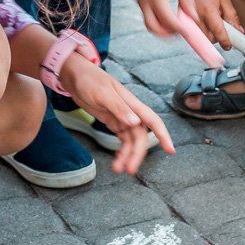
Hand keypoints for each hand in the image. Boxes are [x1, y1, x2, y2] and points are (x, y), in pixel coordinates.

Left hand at [61, 56, 174, 172]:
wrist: (74, 74)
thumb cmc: (89, 79)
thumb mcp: (102, 93)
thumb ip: (118, 108)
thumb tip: (135, 123)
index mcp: (132, 103)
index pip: (153, 121)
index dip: (163, 135)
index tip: (170, 151)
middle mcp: (130, 112)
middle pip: (140, 137)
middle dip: (137, 154)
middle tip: (129, 170)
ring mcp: (122, 118)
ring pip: (131, 141)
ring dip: (127, 156)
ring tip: (118, 170)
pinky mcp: (112, 121)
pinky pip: (121, 140)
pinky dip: (120, 151)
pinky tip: (116, 161)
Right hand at [125, 0, 197, 36]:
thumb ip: (187, 0)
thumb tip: (193, 17)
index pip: (168, 20)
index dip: (180, 29)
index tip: (190, 31)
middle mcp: (146, 2)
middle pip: (154, 29)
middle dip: (169, 35)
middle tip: (182, 31)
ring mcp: (141, 3)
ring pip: (150, 25)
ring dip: (163, 30)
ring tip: (178, 26)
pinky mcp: (141, 1)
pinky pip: (149, 17)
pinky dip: (159, 22)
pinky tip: (171, 17)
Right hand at [189, 0, 238, 49]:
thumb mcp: (225, 0)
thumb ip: (232, 16)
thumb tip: (240, 31)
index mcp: (209, 10)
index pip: (218, 30)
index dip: (224, 40)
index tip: (229, 46)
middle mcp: (197, 16)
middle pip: (209, 38)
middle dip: (217, 38)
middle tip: (221, 29)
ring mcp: (188, 20)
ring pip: (201, 38)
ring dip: (209, 36)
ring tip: (211, 23)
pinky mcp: (183, 22)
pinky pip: (194, 34)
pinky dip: (201, 33)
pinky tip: (203, 24)